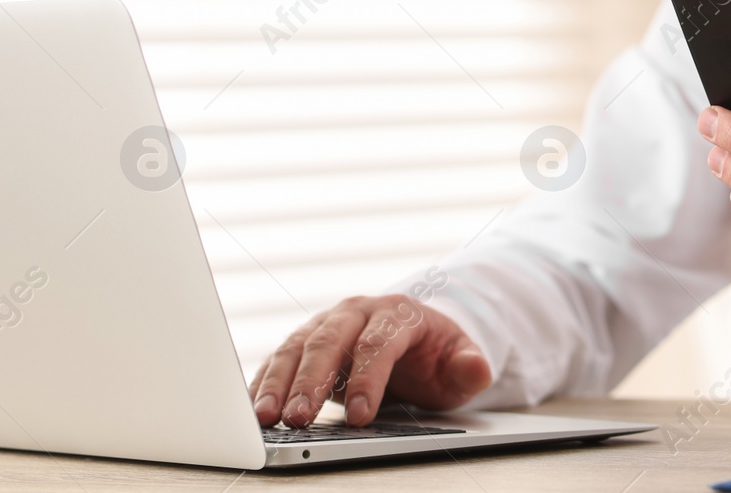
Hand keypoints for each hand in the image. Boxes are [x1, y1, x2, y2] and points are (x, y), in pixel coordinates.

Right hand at [249, 295, 490, 427]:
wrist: (415, 340)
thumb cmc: (435, 355)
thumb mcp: (460, 363)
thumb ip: (470, 367)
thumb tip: (478, 368)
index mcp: (397, 313)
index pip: (379, 344)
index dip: (368, 379)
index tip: (361, 417)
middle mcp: (357, 312)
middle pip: (330, 341)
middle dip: (312, 380)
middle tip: (299, 417)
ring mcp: (327, 323)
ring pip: (297, 346)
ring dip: (279, 381)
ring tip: (266, 417)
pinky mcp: (305, 342)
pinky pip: (279, 358)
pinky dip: (263, 382)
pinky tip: (252, 409)